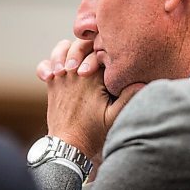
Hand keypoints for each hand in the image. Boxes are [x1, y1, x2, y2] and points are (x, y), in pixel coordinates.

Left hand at [36, 39, 144, 160]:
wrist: (68, 146)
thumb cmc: (93, 132)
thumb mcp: (114, 117)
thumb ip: (128, 98)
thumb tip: (143, 81)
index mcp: (90, 77)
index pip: (99, 49)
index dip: (107, 48)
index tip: (111, 57)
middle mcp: (73, 73)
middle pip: (81, 43)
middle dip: (88, 45)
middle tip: (96, 57)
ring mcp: (60, 77)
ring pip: (61, 48)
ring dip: (68, 50)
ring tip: (76, 60)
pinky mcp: (51, 84)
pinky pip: (45, 65)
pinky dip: (48, 63)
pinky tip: (56, 70)